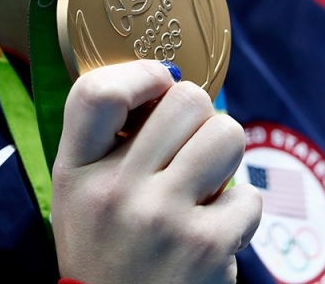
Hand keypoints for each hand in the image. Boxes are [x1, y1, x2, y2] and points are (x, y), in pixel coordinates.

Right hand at [52, 60, 261, 283]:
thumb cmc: (107, 249)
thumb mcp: (81, 193)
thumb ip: (109, 140)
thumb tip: (171, 79)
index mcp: (75, 171)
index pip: (97, 92)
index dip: (141, 74)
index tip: (158, 87)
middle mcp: (114, 191)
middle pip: (186, 100)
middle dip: (200, 119)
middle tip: (188, 149)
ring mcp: (161, 218)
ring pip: (227, 134)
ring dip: (225, 156)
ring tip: (206, 182)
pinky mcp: (206, 247)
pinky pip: (249, 196)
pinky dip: (239, 212)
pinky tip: (214, 230)